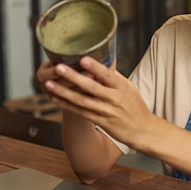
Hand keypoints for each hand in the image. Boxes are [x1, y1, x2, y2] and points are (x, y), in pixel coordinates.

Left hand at [43, 57, 157, 147]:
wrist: (142, 130)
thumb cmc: (135, 106)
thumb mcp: (129, 88)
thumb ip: (114, 77)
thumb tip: (99, 62)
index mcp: (122, 87)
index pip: (108, 75)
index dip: (95, 67)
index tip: (82, 59)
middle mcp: (114, 99)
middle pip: (91, 87)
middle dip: (73, 77)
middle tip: (58, 68)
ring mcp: (106, 111)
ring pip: (81, 101)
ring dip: (63, 91)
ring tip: (48, 83)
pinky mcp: (100, 121)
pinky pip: (80, 112)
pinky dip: (66, 105)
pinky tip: (54, 98)